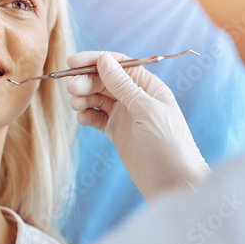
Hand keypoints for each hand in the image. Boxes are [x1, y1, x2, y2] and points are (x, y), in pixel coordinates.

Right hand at [67, 51, 210, 201]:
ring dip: (84, 98)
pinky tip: (83, 119)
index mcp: (148, 86)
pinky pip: (96, 117)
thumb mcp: (146, 110)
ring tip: (76, 105)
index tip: (72, 62)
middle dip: (86, 81)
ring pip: (97, 98)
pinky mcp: (115, 132)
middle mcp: (135, 97)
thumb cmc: (168, 144)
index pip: (118, 64)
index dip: (95, 60)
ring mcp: (124, 115)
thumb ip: (123, 85)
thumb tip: (104, 60)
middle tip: (72, 89)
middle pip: (104, 80)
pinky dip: (87, 115)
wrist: (173, 183)